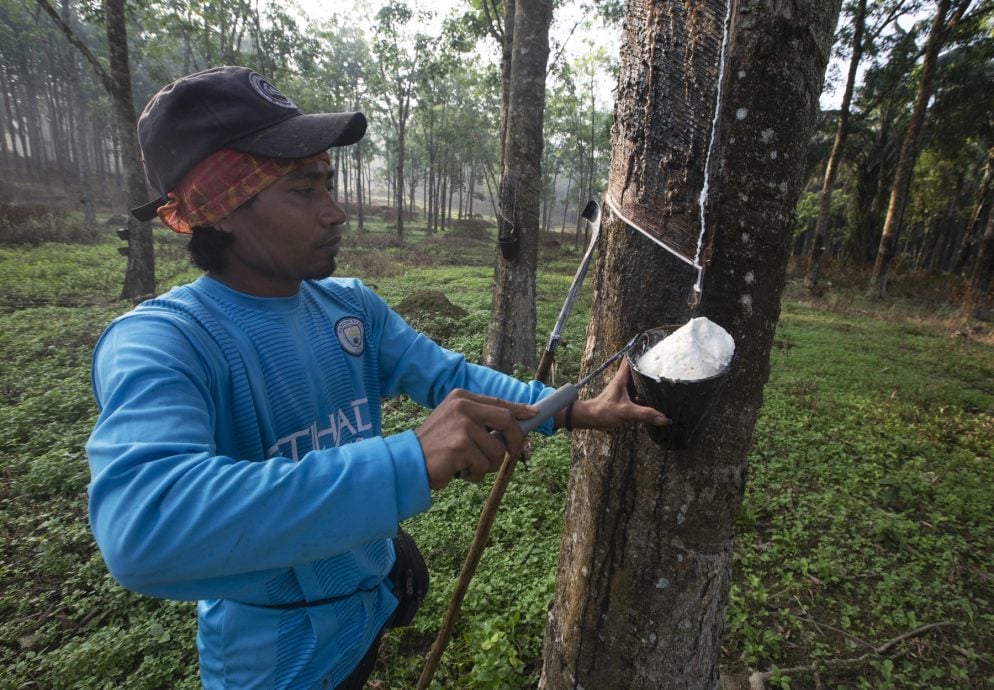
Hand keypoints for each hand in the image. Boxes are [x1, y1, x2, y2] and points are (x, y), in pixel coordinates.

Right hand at [415, 390, 537, 489]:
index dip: (520, 410)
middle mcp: (463, 407)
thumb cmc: (435, 445)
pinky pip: (483, 466)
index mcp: (462, 397)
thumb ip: (480, 421)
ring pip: (497, 450)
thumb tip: (513, 429)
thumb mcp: (455, 423)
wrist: (408, 461)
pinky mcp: (460, 446)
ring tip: (468, 465)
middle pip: (507, 422)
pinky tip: (459, 471)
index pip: (499, 403)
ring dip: (487, 465)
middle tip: (512, 453)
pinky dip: (474, 474)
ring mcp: (462, 425)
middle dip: (515, 441)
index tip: (533, 415)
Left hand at [565, 359, 668, 429]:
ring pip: (638, 380)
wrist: (591, 418)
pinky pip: (638, 392)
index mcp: (622, 378)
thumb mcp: (626, 412)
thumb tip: (664, 418)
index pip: (630, 359)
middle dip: (648, 366)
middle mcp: (623, 381)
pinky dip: (645, 393)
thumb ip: (645, 414)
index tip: (651, 347)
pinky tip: (655, 396)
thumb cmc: (603, 411)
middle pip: (637, 368)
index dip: (639, 351)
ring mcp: (624, 389)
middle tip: (663, 363)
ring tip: (663, 377)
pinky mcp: (625, 398)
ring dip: (647, 379)